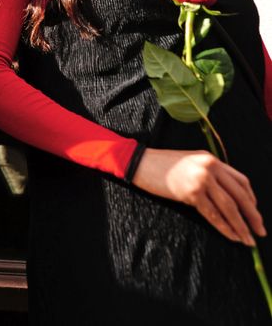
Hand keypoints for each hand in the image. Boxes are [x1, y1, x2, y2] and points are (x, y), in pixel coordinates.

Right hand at [133, 148, 265, 245]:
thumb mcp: (192, 162)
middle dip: (252, 216)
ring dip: (241, 226)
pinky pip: (213, 214)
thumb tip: (228, 195)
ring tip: (248, 240)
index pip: (241, 181)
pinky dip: (224, 227)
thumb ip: (210, 173)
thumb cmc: (163, 165)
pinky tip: (232, 236)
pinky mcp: (191, 193)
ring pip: (229, 207)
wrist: (140, 163)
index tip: (254, 213)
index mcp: (212, 160)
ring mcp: (201, 180)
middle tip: (260, 231)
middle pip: (239, 195)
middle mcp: (210, 168)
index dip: (251, 199)